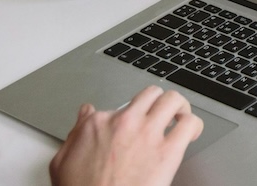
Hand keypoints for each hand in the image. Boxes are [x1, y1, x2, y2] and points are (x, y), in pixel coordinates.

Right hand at [49, 86, 202, 185]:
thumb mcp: (63, 162)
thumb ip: (75, 133)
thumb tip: (84, 114)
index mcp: (98, 124)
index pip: (117, 106)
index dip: (125, 118)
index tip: (129, 127)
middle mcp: (125, 122)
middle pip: (151, 94)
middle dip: (159, 102)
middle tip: (163, 114)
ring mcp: (148, 134)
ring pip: (172, 100)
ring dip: (179, 107)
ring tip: (181, 118)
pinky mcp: (168, 152)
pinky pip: (189, 125)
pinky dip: (194, 125)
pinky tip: (190, 134)